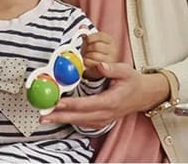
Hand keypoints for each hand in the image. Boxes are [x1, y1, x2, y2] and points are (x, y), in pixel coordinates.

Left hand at [40, 62, 169, 128]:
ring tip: (45, 117)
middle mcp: (107, 113)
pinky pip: (84, 123)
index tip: (57, 103)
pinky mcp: (101, 120)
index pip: (88, 104)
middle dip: (60, 116)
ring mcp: (104, 119)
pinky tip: (59, 118)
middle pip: (80, 117)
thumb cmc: (133, 81)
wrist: (144, 95)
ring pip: (80, 122)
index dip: (71, 105)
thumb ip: (112, 68)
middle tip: (43, 116)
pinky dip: (70, 121)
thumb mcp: (125, 71)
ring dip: (62, 120)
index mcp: (111, 101)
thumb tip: (100, 64)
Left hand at [80, 30, 117, 79]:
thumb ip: (87, 33)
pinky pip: (92, 63)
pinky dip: (87, 62)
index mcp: (111, 40)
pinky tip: (88, 62)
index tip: (87, 41)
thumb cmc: (93, 52)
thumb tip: (82, 26)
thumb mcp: (90, 41)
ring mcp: (111, 60)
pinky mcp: (105, 69)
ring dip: (87, 56)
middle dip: (88, 48)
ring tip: (88, 56)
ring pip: (94, 55)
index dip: (91, 38)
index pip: (101, 36)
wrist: (96, 66)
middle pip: (96, 46)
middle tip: (87, 50)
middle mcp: (114, 50)